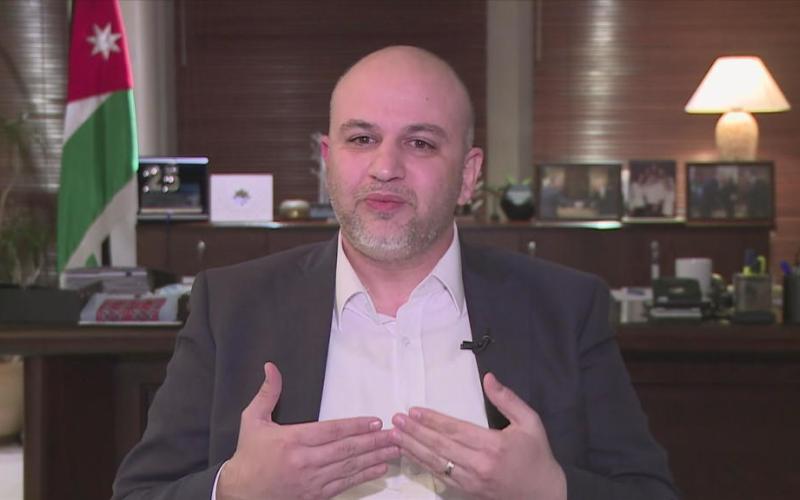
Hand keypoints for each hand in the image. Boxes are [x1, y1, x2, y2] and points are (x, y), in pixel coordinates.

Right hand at [218, 362, 399, 499]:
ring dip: (375, 458)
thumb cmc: (248, 455)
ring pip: (349, 468)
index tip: (375, 421)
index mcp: (292, 440)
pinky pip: (344, 485)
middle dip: (374, 441)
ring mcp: (311, 481)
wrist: (240, 493)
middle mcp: (304, 461)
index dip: (355, 426)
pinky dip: (363, 477)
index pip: (331, 431)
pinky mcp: (315, 495)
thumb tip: (271, 367)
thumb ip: (267, 393)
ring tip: (394, 450)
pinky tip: (379, 469)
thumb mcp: (252, 420)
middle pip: (346, 450)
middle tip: (395, 435)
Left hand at [390, 372, 565, 499]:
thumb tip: (488, 378)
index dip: (432, 420)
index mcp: (493, 445)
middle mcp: (479, 465)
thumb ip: (508, 399)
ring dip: (413, 448)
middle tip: (395, 420)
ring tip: (396, 436)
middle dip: (415, 432)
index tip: (413, 411)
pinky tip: (411, 455)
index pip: (455, 430)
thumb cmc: (537, 456)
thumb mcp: (530, 422)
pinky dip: (423, 465)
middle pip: (440, 446)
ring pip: (436, 463)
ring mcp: (471, 481)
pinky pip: (441, 477)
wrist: (544, 495)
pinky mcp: (468, 492)